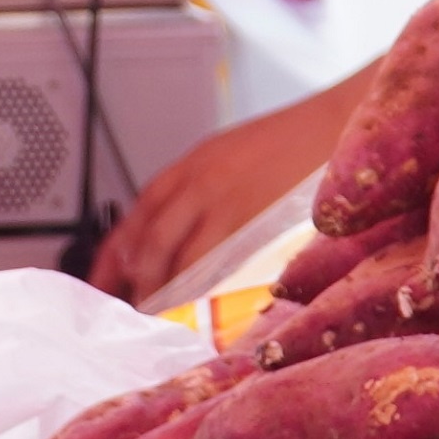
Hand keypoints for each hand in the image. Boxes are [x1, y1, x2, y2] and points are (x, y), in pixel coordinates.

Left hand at [88, 73, 365, 303]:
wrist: (337, 123)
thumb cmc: (293, 145)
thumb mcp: (234, 159)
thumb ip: (205, 192)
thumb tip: (182, 239)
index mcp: (190, 164)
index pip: (135, 216)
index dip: (112, 255)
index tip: (101, 282)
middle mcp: (194, 178)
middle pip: (143, 237)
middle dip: (129, 279)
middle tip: (126, 309)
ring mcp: (216, 196)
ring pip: (166, 251)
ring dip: (155, 288)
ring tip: (154, 315)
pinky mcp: (244, 214)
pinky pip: (203, 258)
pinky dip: (190, 285)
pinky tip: (187, 304)